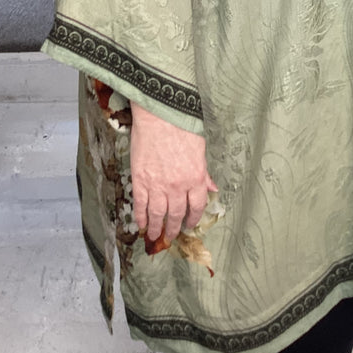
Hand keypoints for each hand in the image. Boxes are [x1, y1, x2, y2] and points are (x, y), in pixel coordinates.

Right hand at [130, 102, 217, 242]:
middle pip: (176, 214)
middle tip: (171, 236)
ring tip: (155, 237)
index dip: (194, 219)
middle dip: (174, 228)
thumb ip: (204, 172)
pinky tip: (141, 224)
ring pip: (158, 214)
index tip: (190, 225)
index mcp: (195, 178)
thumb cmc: (181, 126)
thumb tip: (212, 187)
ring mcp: (157, 185)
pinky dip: (141, 217)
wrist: (159, 115)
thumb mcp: (200, 149)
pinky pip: (140, 204)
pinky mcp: (140, 180)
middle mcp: (177, 186)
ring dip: (157, 228)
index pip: (197, 206)